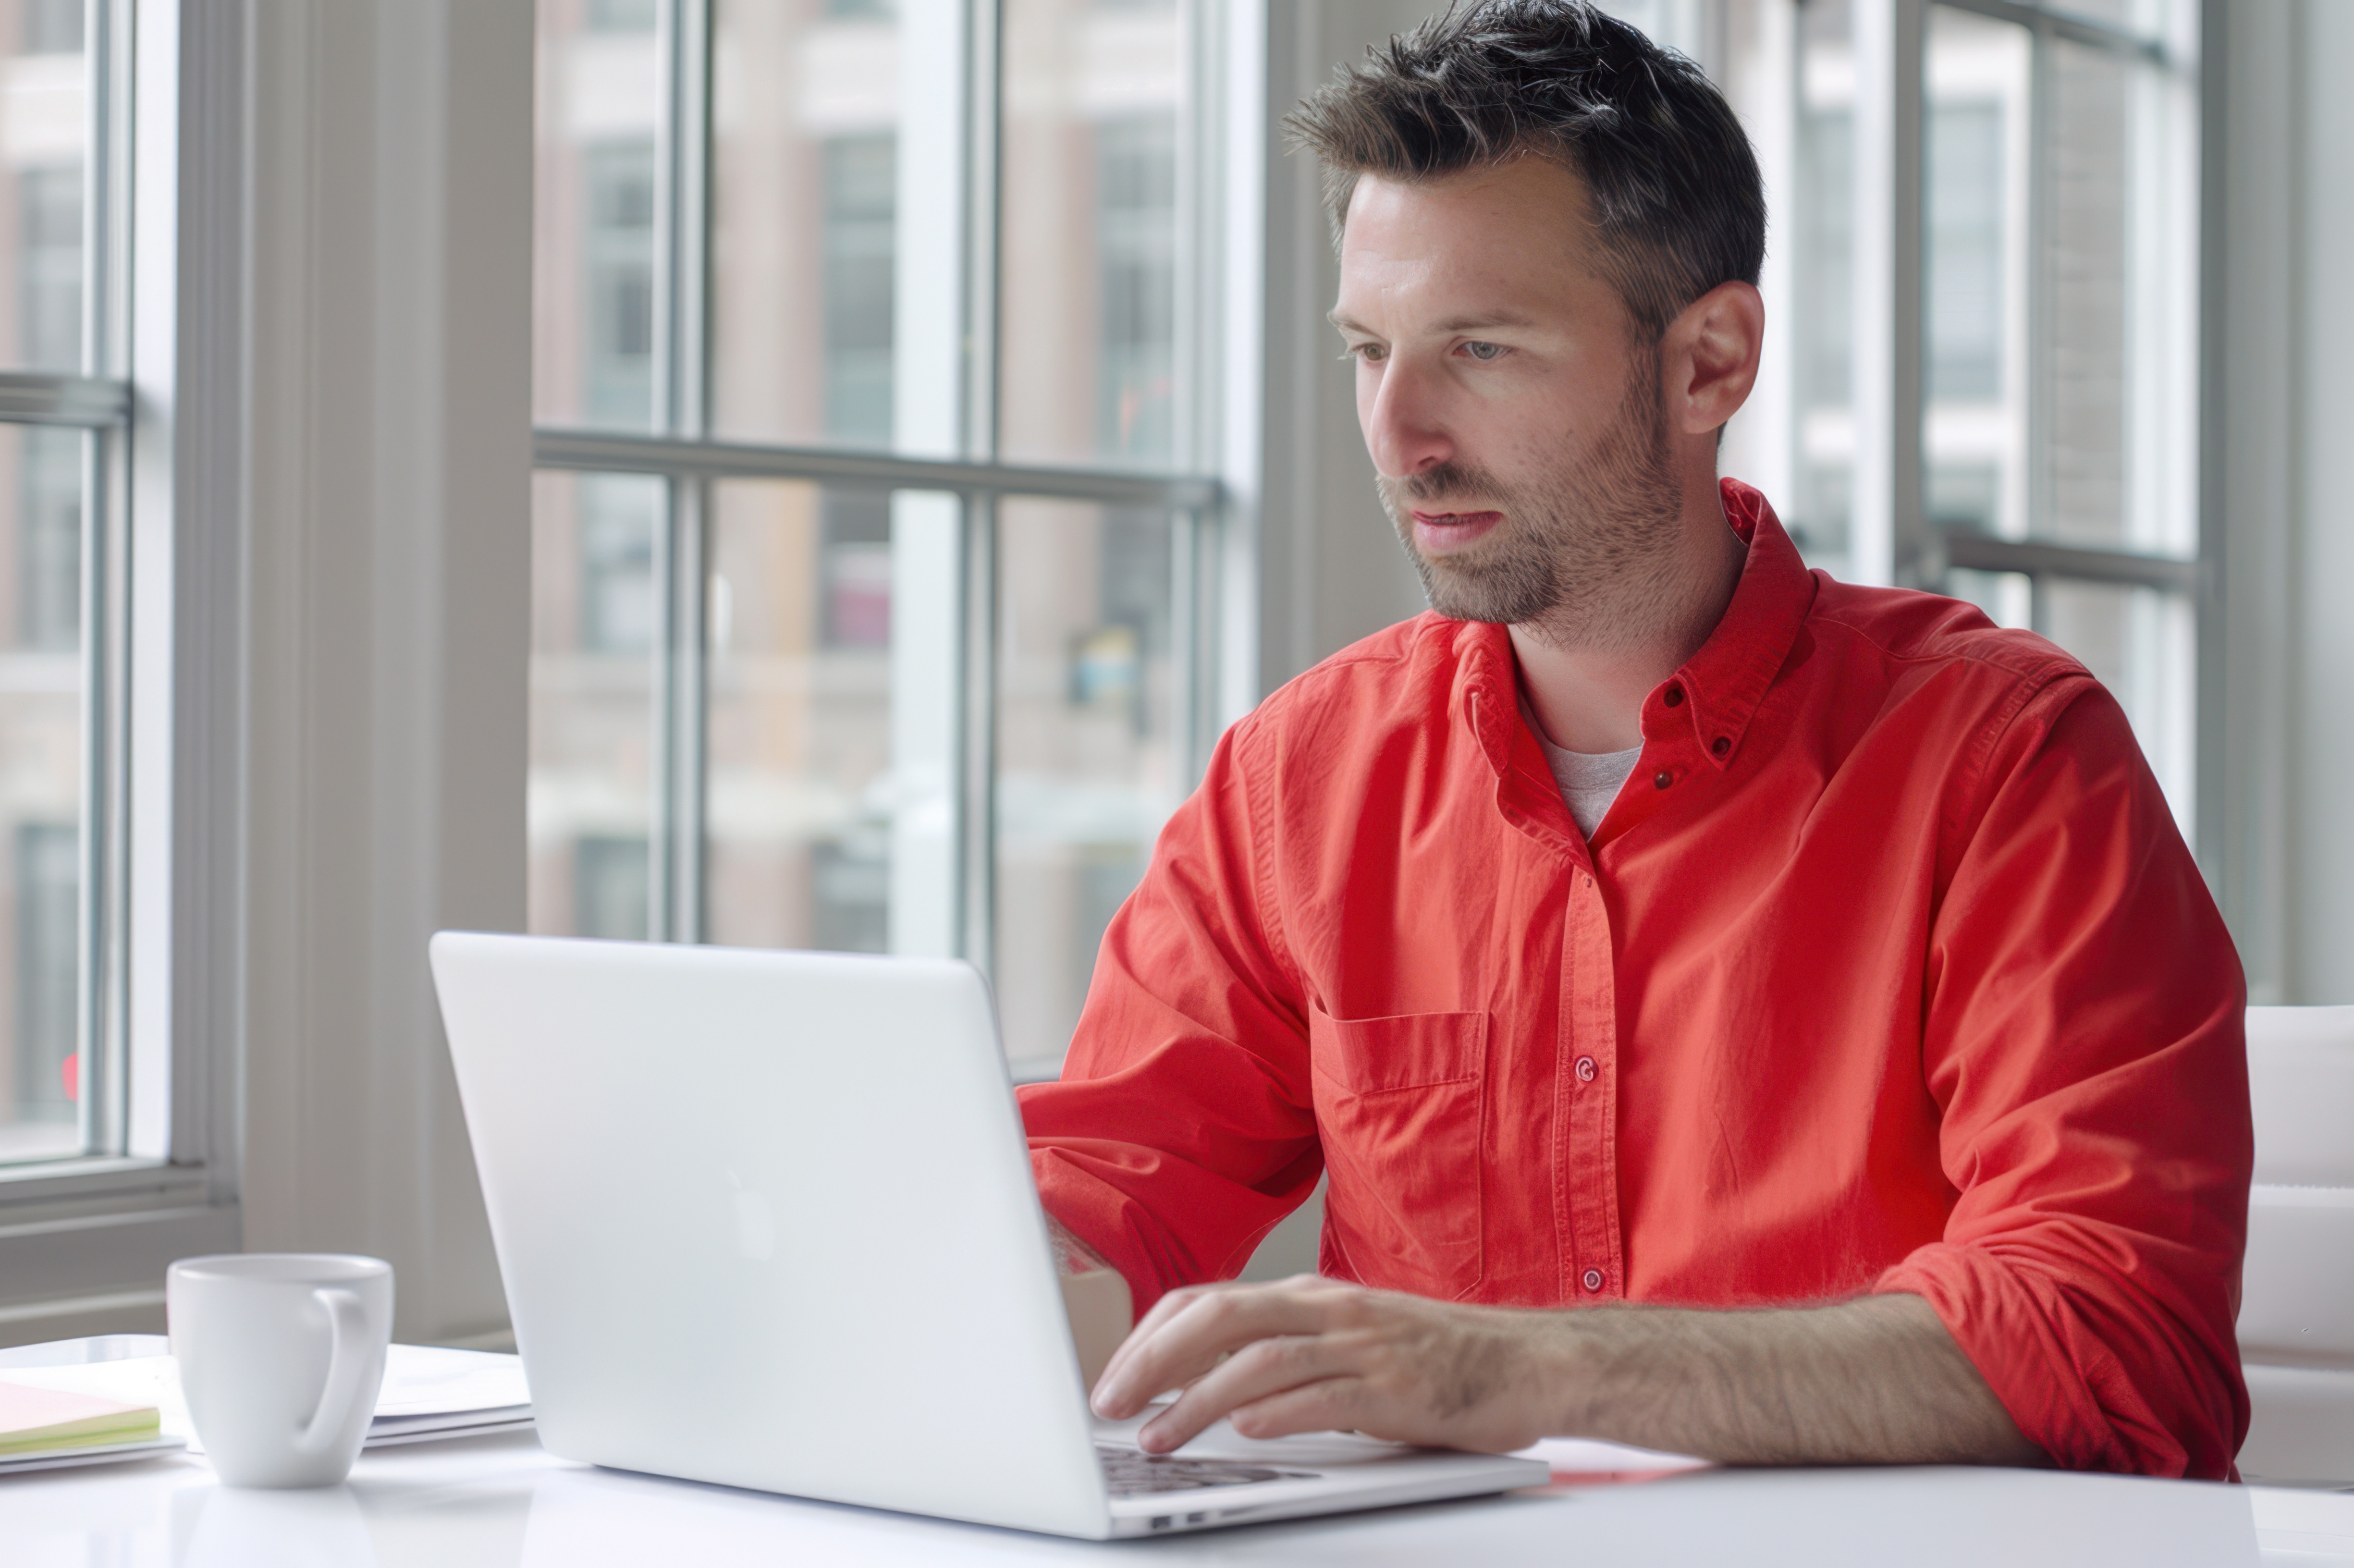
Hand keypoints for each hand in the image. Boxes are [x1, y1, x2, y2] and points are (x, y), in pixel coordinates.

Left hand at [1087, 1274, 1553, 1455]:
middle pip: (1219, 1318)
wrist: (1528, 1362)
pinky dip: (1280, 1410)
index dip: (1150, 1337)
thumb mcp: (1346, 1343)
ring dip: (1199, 1398)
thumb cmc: (1437, 1359)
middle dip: (1153, 1360)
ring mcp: (1362, 1345)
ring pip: (1260, 1358)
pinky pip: (1326, 1395)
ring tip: (1157, 1435)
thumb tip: (1211, 1389)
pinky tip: (1244, 1430)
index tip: (1111, 1376)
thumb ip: (1284, 1357)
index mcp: (1308, 1297)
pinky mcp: (1396, 1387)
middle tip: (1109, 1403)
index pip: (1207, 1301)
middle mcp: (1327, 1310)